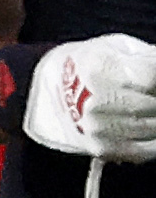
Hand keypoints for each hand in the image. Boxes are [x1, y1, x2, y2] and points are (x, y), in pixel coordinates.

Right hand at [21, 35, 155, 159]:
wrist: (51, 93)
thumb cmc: (93, 65)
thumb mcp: (117, 48)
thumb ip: (148, 58)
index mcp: (99, 67)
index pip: (151, 77)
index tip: (155, 80)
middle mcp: (95, 99)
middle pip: (153, 104)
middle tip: (153, 96)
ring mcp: (98, 126)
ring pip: (152, 128)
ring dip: (155, 118)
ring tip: (150, 109)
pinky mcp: (101, 147)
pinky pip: (145, 150)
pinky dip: (155, 140)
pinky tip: (151, 126)